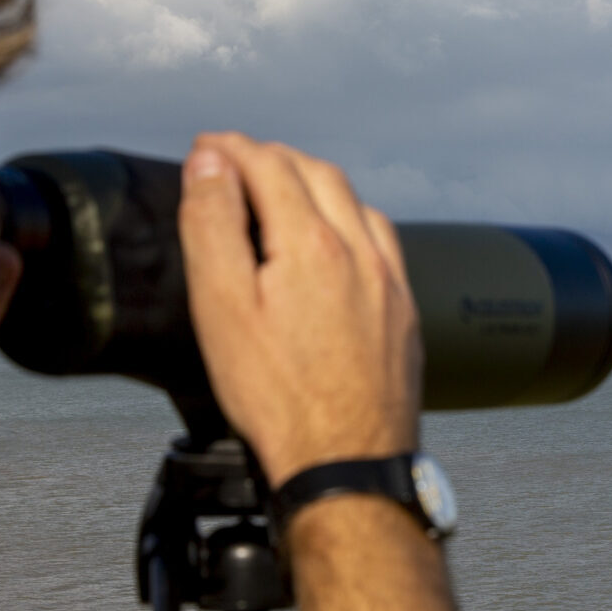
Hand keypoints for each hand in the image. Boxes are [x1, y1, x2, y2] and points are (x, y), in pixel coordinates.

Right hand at [177, 133, 420, 482]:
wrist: (347, 462)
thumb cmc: (280, 399)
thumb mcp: (221, 306)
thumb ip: (213, 225)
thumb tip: (212, 165)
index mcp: (313, 243)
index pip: (268, 165)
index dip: (230, 148)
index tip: (206, 147)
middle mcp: (362, 254)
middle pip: (318, 174)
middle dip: (273, 157)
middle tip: (237, 160)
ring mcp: (391, 284)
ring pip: (356, 205)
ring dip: (317, 184)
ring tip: (283, 190)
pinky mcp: (405, 314)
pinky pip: (382, 243)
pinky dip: (351, 220)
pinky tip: (339, 242)